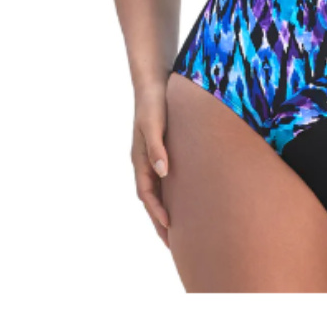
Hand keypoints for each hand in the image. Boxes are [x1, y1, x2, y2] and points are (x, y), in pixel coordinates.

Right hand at [131, 82, 171, 248]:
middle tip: (175, 244)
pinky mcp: (163, 150)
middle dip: (160, 221)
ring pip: (158, 191)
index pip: (147, 193)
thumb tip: (163, 172)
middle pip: (151, 198)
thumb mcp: (154, 123)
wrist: (154, 82)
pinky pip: (165, 179)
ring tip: (181, 230)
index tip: (170, 227)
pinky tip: (186, 199)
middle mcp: (145, 161)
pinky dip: (172, 194)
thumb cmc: (154, 102)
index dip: (157, 211)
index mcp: (140, 158)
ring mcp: (153, 157)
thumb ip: (157, 146)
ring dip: (166, 210)